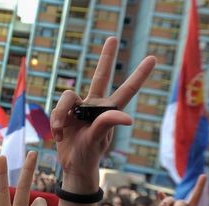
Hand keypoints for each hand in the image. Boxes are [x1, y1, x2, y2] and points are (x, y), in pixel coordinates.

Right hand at [52, 37, 155, 192]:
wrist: (73, 164)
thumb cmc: (90, 154)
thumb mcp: (98, 140)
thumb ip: (107, 124)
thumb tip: (126, 116)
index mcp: (108, 111)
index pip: (126, 90)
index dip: (139, 75)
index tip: (153, 58)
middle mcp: (94, 105)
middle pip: (100, 76)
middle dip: (106, 58)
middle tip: (113, 39)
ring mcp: (78, 108)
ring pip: (66, 97)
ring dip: (60, 115)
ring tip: (60, 132)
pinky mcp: (64, 113)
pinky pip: (56, 110)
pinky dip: (55, 123)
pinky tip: (58, 136)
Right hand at [157, 175, 208, 205]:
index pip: (197, 194)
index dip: (200, 185)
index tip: (203, 175)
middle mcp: (182, 204)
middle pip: (180, 203)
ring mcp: (172, 205)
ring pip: (170, 200)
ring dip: (168, 203)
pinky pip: (162, 200)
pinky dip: (161, 196)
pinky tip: (160, 192)